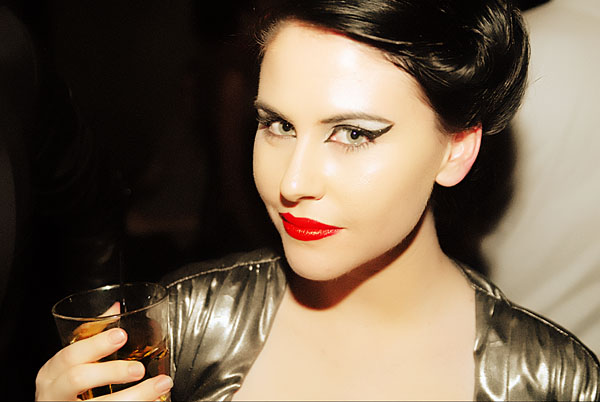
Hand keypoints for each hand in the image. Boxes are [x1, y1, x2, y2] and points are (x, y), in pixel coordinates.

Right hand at [35, 328, 172, 400]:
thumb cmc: (64, 387)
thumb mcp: (71, 363)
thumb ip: (91, 336)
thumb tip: (116, 309)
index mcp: (52, 373)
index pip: (70, 355)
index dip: (95, 344)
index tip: (121, 335)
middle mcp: (55, 394)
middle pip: (78, 379)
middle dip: (112, 371)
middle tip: (139, 368)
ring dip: (136, 394)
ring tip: (161, 385)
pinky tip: (155, 401)